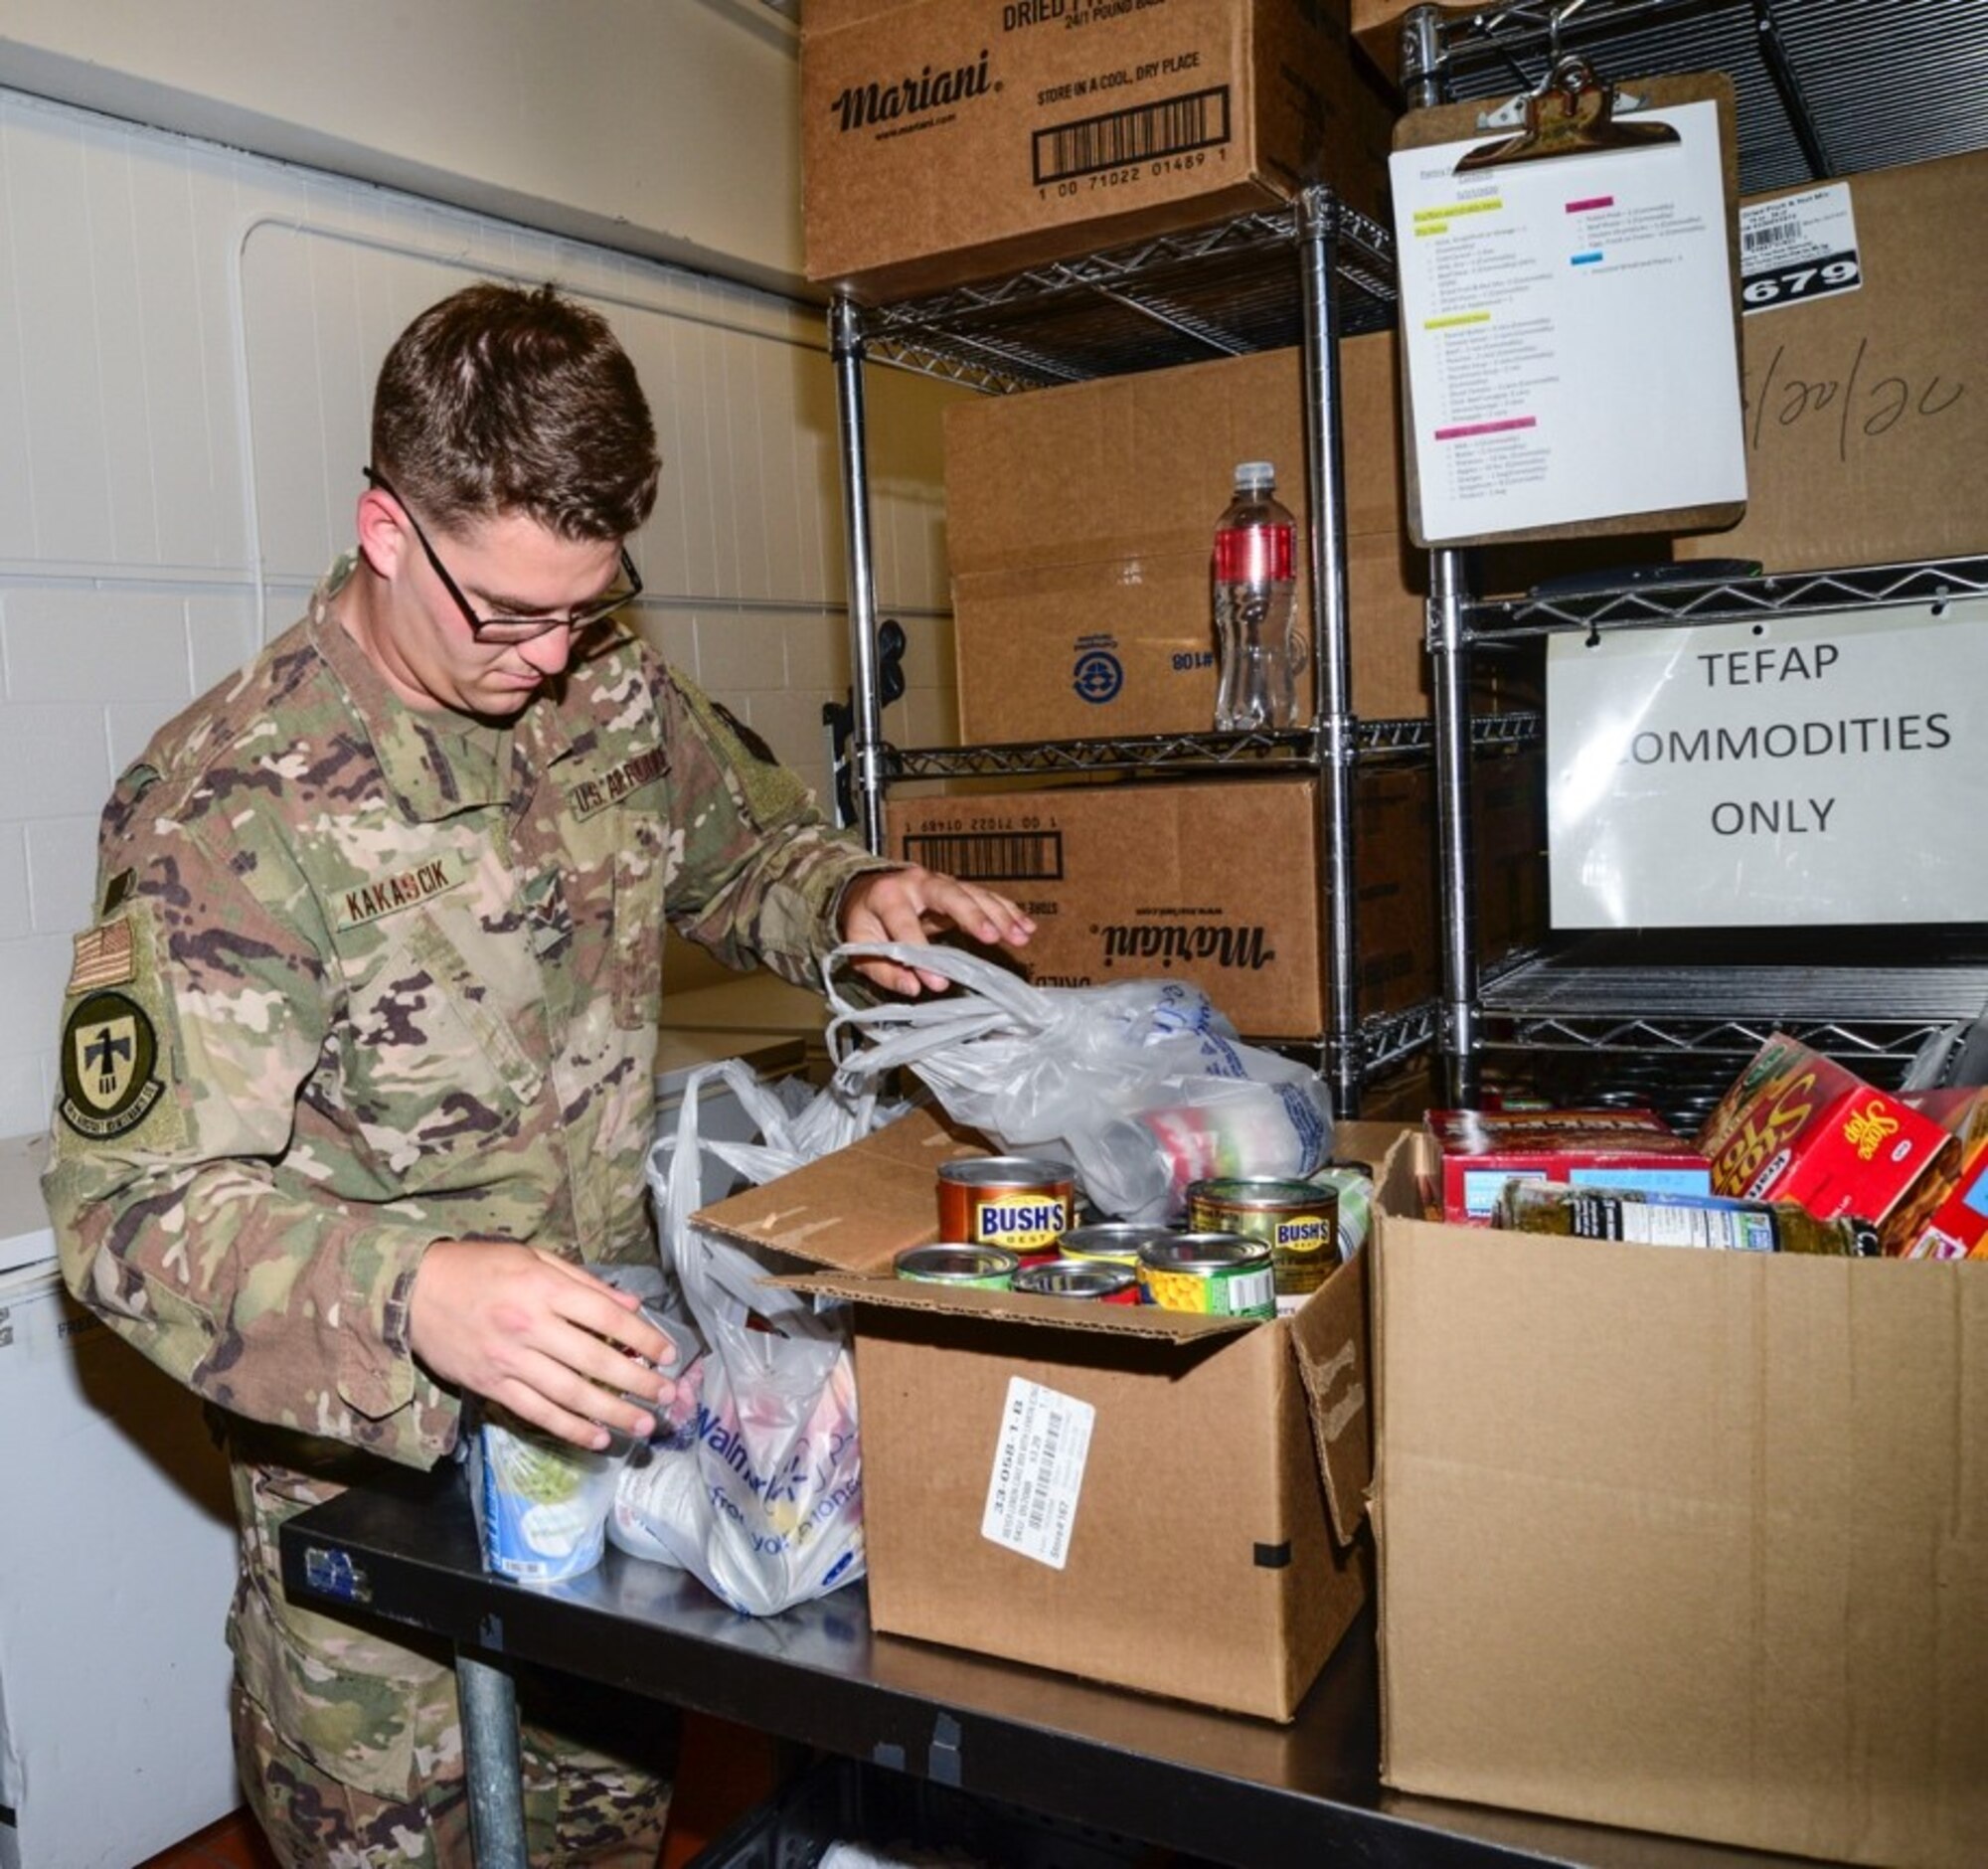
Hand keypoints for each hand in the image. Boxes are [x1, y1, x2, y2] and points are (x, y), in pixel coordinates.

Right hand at [408, 1240, 678, 1450]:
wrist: (413, 1292)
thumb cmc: (479, 1267)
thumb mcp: (533, 1257)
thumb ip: (582, 1281)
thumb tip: (630, 1303)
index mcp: (544, 1289)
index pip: (606, 1317)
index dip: (643, 1337)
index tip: (669, 1353)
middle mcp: (530, 1327)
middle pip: (595, 1360)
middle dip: (637, 1381)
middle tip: (668, 1395)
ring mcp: (510, 1361)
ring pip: (570, 1394)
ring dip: (612, 1413)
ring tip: (644, 1425)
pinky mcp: (492, 1386)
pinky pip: (538, 1413)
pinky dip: (570, 1429)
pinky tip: (598, 1438)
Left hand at [839, 865, 1034, 995]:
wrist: (867, 890)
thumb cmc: (866, 921)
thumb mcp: (860, 947)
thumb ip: (884, 970)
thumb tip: (913, 988)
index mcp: (886, 895)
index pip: (905, 925)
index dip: (920, 955)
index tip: (936, 982)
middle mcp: (916, 882)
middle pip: (948, 894)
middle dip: (972, 915)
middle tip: (991, 936)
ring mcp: (940, 883)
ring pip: (973, 894)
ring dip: (999, 915)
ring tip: (1019, 935)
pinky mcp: (957, 889)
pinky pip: (985, 897)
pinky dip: (1007, 911)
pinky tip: (1025, 926)